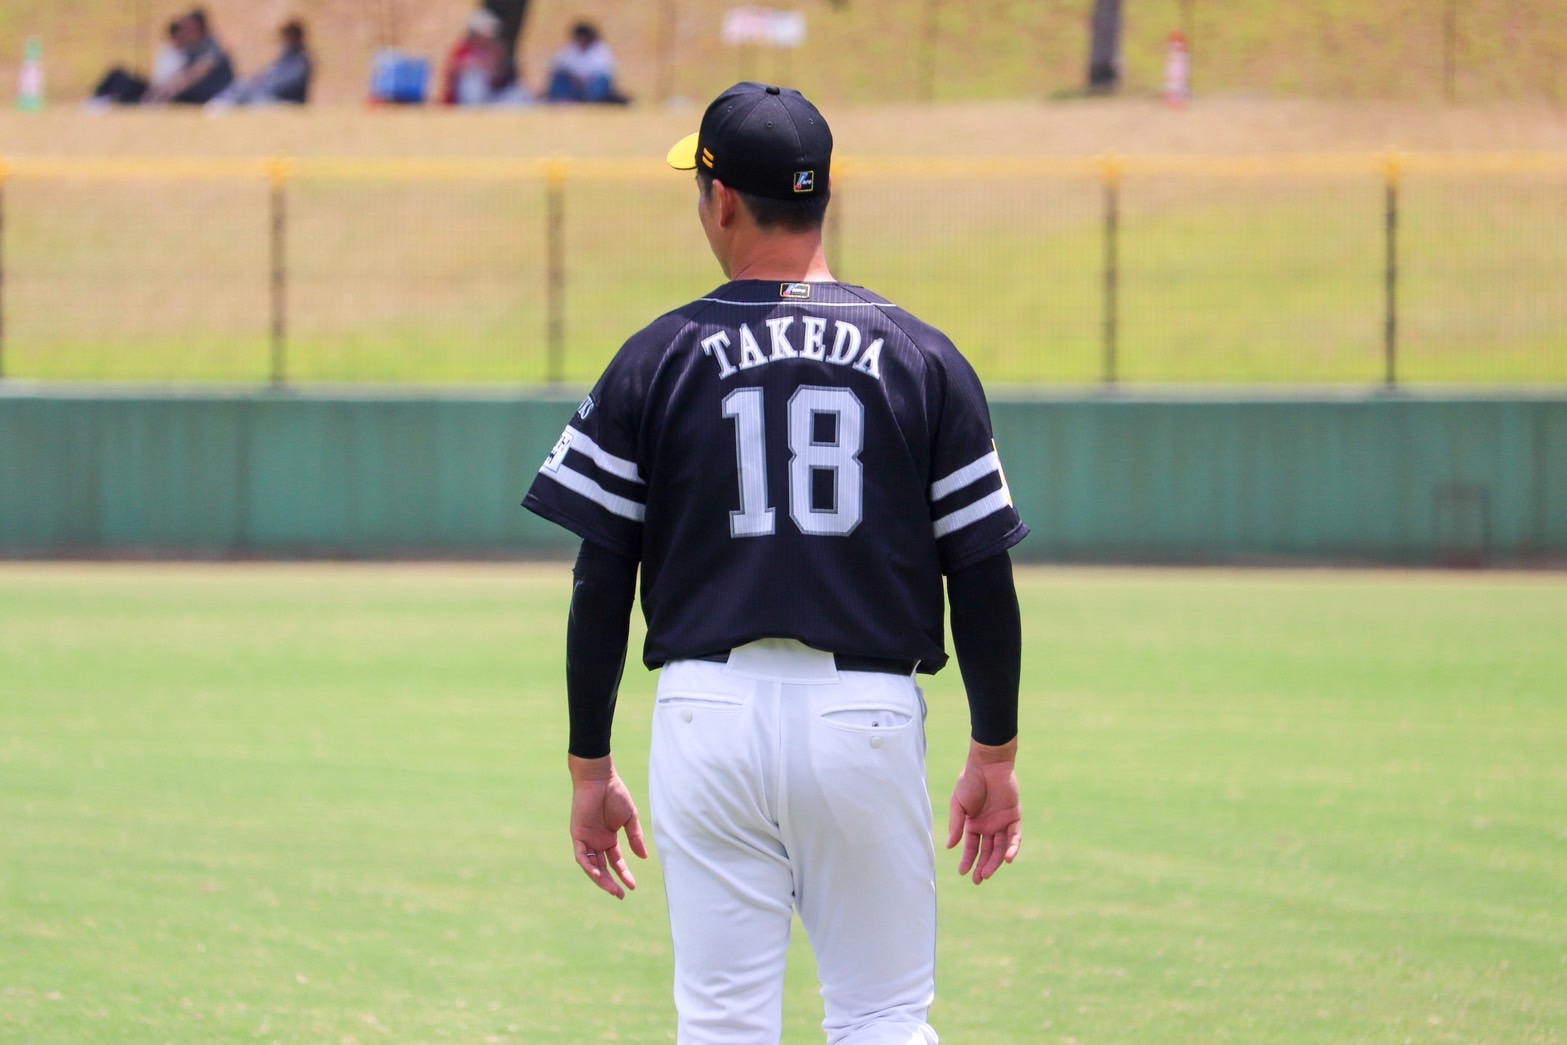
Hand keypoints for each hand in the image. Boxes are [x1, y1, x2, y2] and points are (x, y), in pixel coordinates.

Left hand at [568, 753, 647, 898]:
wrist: (600, 779)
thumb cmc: (615, 794)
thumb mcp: (630, 818)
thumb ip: (635, 838)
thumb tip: (644, 858)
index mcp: (609, 838)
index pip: (616, 862)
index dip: (624, 874)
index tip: (633, 886)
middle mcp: (597, 842)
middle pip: (603, 868)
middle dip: (611, 883)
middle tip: (621, 895)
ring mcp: (587, 839)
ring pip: (592, 866)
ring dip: (600, 879)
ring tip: (612, 890)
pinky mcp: (578, 835)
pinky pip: (581, 855)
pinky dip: (588, 866)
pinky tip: (597, 875)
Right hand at [945, 738, 1020, 883]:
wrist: (987, 764)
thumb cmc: (969, 781)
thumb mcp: (958, 804)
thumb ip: (956, 825)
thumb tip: (950, 847)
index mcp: (973, 824)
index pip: (971, 847)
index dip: (967, 860)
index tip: (962, 872)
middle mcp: (988, 826)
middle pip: (986, 851)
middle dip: (982, 866)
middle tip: (978, 880)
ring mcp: (1001, 822)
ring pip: (1000, 847)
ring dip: (995, 861)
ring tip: (987, 873)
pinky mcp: (1014, 817)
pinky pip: (1014, 836)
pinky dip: (1012, 848)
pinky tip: (1008, 859)